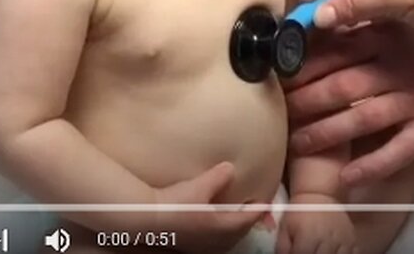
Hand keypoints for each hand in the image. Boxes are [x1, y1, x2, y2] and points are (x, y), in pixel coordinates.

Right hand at [151, 162, 265, 253]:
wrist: (147, 220)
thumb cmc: (176, 203)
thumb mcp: (200, 185)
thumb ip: (218, 177)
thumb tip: (231, 167)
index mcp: (221, 226)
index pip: (247, 219)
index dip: (258, 210)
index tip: (265, 203)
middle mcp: (214, 240)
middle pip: (238, 233)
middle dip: (247, 221)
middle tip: (253, 209)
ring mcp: (200, 246)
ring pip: (225, 240)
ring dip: (233, 229)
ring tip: (234, 218)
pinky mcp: (187, 246)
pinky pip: (212, 242)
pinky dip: (219, 234)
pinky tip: (211, 226)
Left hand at [277, 195, 355, 253]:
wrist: (319, 195)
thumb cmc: (300, 212)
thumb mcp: (285, 228)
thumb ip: (282, 248)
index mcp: (309, 238)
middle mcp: (327, 240)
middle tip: (309, 252)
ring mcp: (342, 240)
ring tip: (319, 252)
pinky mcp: (351, 239)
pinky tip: (333, 253)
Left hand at [285, 23, 413, 186]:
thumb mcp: (391, 33)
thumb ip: (353, 34)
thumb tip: (300, 34)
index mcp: (385, 37)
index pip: (333, 53)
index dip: (300, 69)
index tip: (276, 82)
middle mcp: (399, 68)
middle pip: (341, 87)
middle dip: (304, 103)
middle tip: (279, 116)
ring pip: (362, 119)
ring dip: (325, 134)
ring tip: (298, 146)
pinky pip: (396, 151)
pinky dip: (371, 166)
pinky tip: (347, 177)